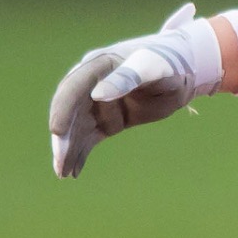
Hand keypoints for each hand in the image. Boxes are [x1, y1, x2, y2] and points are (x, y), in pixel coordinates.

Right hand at [47, 4, 223, 177]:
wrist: (181, 72)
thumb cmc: (166, 64)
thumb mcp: (153, 68)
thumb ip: (128, 78)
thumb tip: (97, 95)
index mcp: (98, 66)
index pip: (73, 88)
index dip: (63, 108)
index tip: (57, 131)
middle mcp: (91, 85)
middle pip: (70, 112)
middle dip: (63, 137)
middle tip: (60, 162)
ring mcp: (97, 105)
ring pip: (76, 128)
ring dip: (68, 150)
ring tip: (63, 174)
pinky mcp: (106, 121)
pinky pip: (88, 138)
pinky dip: (80, 154)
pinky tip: (74, 172)